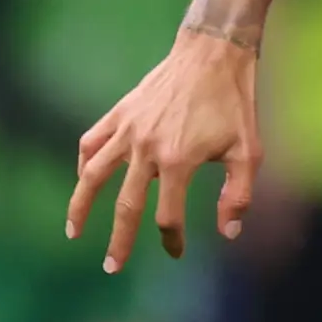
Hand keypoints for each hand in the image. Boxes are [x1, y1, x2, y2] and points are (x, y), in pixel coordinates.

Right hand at [67, 28, 260, 269]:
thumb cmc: (234, 104)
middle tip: (112, 268)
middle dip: (119, 241)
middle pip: (126, 206)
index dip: (172, 240)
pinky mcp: (120, 113)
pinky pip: (92, 142)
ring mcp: (128, 129)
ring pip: (93, 174)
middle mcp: (146, 147)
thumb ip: (239, 195)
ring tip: (73, 232)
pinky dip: (84, 162)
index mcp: (179, 161)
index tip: (176, 251)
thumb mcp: (249, 152)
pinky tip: (83, 179)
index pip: (168, 216)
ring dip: (80, 206)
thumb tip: (228, 232)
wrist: (213, 53)